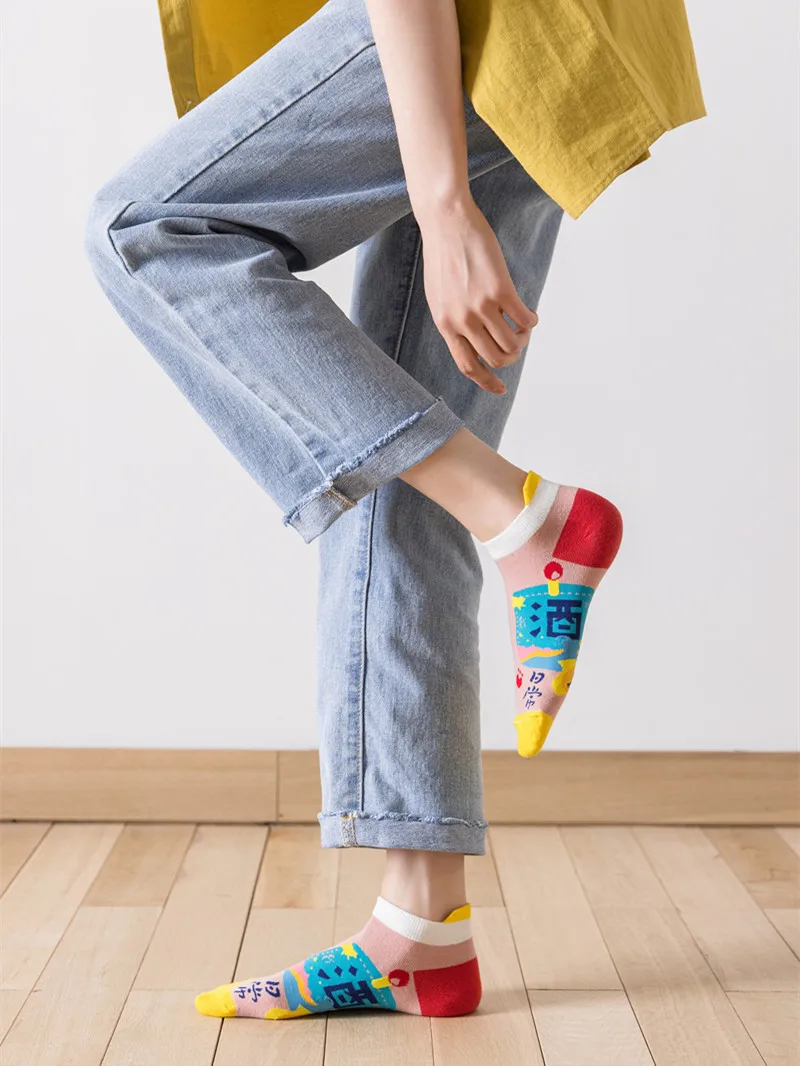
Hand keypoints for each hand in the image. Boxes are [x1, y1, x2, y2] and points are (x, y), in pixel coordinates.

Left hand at [417, 194, 538, 393]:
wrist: (446, 222)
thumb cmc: (444, 256)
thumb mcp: (440, 297)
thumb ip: (455, 321)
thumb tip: (474, 341)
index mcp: (446, 325)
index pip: (468, 367)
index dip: (487, 382)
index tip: (501, 388)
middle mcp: (462, 321)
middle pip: (495, 359)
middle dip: (512, 357)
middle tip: (517, 341)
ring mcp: (481, 307)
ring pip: (512, 345)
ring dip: (524, 340)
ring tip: (524, 325)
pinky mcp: (500, 290)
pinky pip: (524, 320)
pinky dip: (532, 321)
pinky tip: (530, 313)